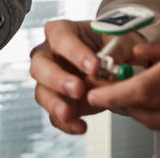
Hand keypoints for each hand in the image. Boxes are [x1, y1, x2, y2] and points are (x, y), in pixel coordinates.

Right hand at [29, 19, 116, 134]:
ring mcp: (49, 79)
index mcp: (61, 32)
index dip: (75, 52)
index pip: (61, 38)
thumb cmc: (111, 45)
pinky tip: (81, 126)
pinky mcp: (56, 100)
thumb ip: (117, 49)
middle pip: (40, 65)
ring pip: (41, 92)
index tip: (94, 67)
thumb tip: (114, 61)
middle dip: (57, 79)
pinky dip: (66, 123)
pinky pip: (54, 114)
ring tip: (70, 114)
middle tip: (78, 89)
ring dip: (55, 104)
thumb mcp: (119, 40)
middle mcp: (49, 54)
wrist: (115, 64)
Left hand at [86, 11, 159, 131]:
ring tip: (117, 94)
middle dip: (117, 101)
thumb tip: (139, 55)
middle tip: (99, 90)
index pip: (145, 87)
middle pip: (147, 107)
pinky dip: (152, 115)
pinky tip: (142, 101)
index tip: (96, 93)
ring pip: (157, 119)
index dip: (116, 94)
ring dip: (132, 110)